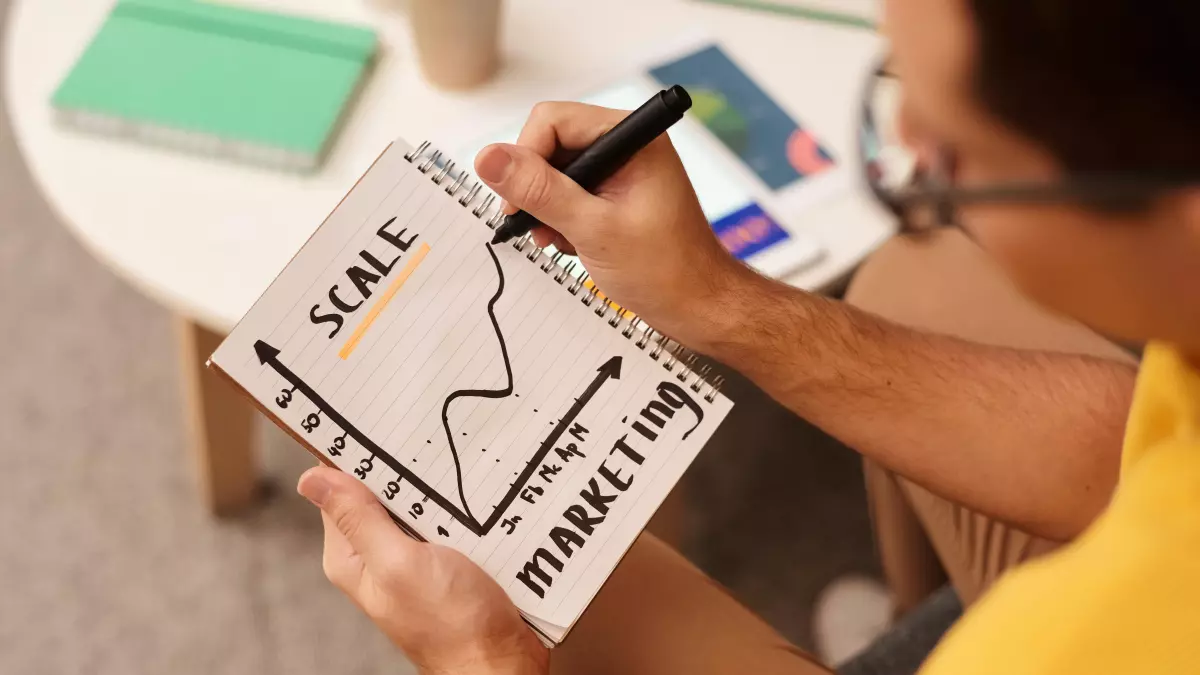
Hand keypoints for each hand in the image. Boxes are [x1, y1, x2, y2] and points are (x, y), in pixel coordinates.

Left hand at [297, 467, 547, 674]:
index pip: (338, 489)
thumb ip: (358, 519)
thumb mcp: (400, 563)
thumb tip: (311, 479)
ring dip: (435, 487)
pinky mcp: (449, 562)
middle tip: (424, 442)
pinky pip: (448, 520)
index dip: (354, 455)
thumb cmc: (452, 625)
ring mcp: (415, 560)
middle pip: (380, 492)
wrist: (502, 663)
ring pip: (417, 503)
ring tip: (455, 470)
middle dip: (401, 468)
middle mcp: (378, 556)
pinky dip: (459, 506)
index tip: (375, 424)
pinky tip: (474, 498)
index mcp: (353, 557)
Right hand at [473, 101, 751, 346]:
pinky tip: (572, 245)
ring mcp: (622, 169)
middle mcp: (627, 144)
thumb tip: (488, 158)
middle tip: (537, 228)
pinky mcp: (616, 193)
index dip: (525, 159)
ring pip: (556, 171)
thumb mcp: (592, 229)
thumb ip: (539, 190)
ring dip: (547, 208)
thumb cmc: (665, 270)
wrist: (699, 307)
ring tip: (561, 242)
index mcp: (632, 136)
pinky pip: (569, 192)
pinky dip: (561, 219)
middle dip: (536, 188)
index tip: (516, 203)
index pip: (552, 121)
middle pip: (551, 144)